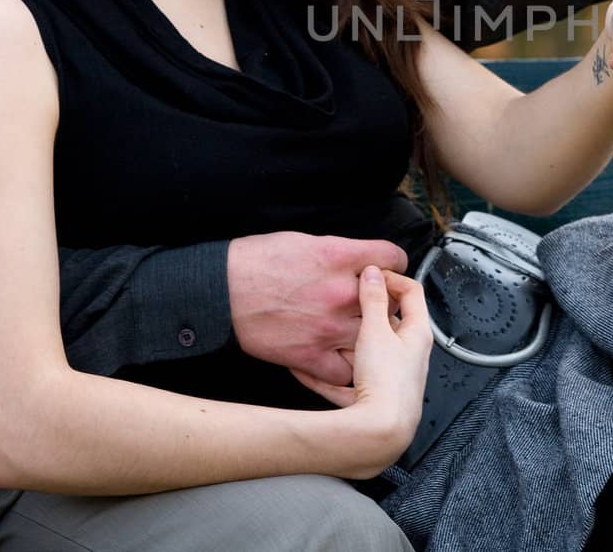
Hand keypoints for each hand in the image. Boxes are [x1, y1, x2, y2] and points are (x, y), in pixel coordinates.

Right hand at [226, 233, 407, 385]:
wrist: (220, 291)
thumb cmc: (255, 262)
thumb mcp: (304, 241)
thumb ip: (340, 253)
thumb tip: (362, 262)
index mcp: (340, 257)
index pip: (393, 258)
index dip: (392, 264)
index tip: (387, 271)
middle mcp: (340, 292)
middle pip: (389, 301)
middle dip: (384, 302)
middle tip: (373, 304)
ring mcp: (328, 327)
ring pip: (373, 338)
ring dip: (371, 337)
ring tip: (361, 334)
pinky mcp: (310, 356)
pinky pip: (344, 372)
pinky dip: (345, 368)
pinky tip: (340, 358)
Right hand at [292, 267, 432, 475]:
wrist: (381, 432)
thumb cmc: (386, 382)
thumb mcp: (376, 331)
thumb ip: (373, 300)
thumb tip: (374, 274)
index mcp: (417, 333)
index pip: (412, 292)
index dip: (391, 277)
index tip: (369, 274)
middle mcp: (408, 355)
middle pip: (386, 324)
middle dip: (362, 313)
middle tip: (342, 302)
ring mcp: (389, 377)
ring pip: (365, 352)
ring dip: (343, 345)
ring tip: (321, 335)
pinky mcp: (371, 397)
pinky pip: (348, 380)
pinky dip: (330, 373)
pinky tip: (306, 371)